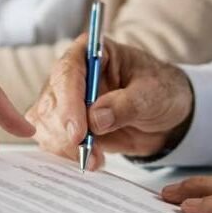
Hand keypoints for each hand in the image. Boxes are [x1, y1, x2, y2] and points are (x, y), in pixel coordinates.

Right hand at [27, 34, 193, 169]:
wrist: (166, 116)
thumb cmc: (160, 91)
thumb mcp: (152, 95)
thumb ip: (125, 104)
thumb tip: (95, 119)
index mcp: (92, 52)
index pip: (68, 72)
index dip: (69, 102)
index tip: (78, 131)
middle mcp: (72, 74)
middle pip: (51, 101)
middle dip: (64, 131)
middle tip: (87, 152)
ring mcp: (65, 100)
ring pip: (45, 123)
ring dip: (65, 147)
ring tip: (94, 158)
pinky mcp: (65, 124)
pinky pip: (51, 140)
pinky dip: (66, 155)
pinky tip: (91, 160)